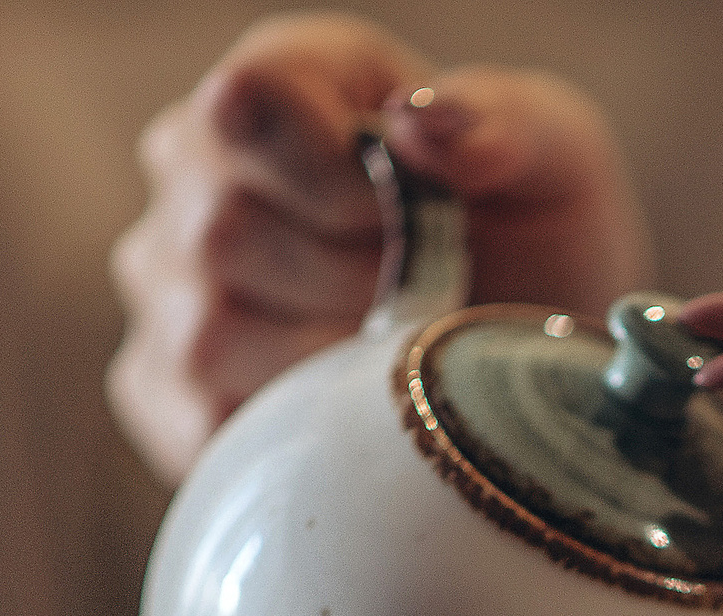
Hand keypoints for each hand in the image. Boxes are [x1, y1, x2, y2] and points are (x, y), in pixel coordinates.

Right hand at [109, 12, 649, 483]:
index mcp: (278, 82)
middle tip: (425, 293)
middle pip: (226, 227)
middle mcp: (192, 169)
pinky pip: (202, 418)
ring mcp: (167, 282)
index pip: (249, 101)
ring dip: (331, 358)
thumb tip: (421, 123)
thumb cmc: (532, 240)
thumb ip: (504, 124)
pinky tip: (351, 404)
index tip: (413, 210)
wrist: (522, 363)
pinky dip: (298, 426)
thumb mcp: (557, 162)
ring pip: (212, 331)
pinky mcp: (165, 389)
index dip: (341, 175)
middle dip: (359, 281)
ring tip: (393, 344)